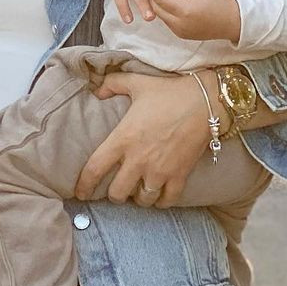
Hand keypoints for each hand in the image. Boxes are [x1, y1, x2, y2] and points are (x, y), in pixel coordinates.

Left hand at [74, 70, 211, 206]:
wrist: (205, 102)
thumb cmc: (168, 92)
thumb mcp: (136, 83)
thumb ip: (112, 84)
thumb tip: (97, 90)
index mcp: (123, 138)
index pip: (95, 169)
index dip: (84, 185)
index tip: (80, 193)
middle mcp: (138, 160)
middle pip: (117, 193)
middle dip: (114, 194)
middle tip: (115, 189)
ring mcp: (160, 171)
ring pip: (142, 200)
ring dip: (137, 198)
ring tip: (137, 191)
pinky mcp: (180, 177)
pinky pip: (167, 201)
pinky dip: (161, 202)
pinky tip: (158, 197)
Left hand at [145, 0, 241, 42]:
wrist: (234, 23)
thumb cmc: (221, 2)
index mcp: (185, 11)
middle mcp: (179, 24)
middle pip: (155, 6)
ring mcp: (179, 31)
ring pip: (160, 14)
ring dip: (160, 1)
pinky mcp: (181, 34)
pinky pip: (167, 20)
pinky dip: (166, 9)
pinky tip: (175, 0)